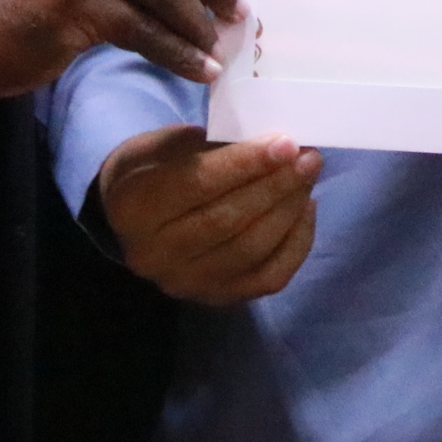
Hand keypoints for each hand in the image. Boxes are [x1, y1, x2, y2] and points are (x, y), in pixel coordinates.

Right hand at [98, 124, 320, 303]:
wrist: (133, 220)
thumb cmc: (155, 168)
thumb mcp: (163, 143)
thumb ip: (209, 144)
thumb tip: (268, 143)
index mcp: (132, 206)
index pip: (197, 185)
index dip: (246, 163)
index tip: (286, 144)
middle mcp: (153, 255)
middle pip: (227, 221)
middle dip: (276, 186)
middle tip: (309, 158)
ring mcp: (185, 283)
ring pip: (251, 250)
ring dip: (289, 209)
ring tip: (308, 175)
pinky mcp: (216, 299)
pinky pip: (269, 277)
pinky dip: (296, 242)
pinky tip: (305, 208)